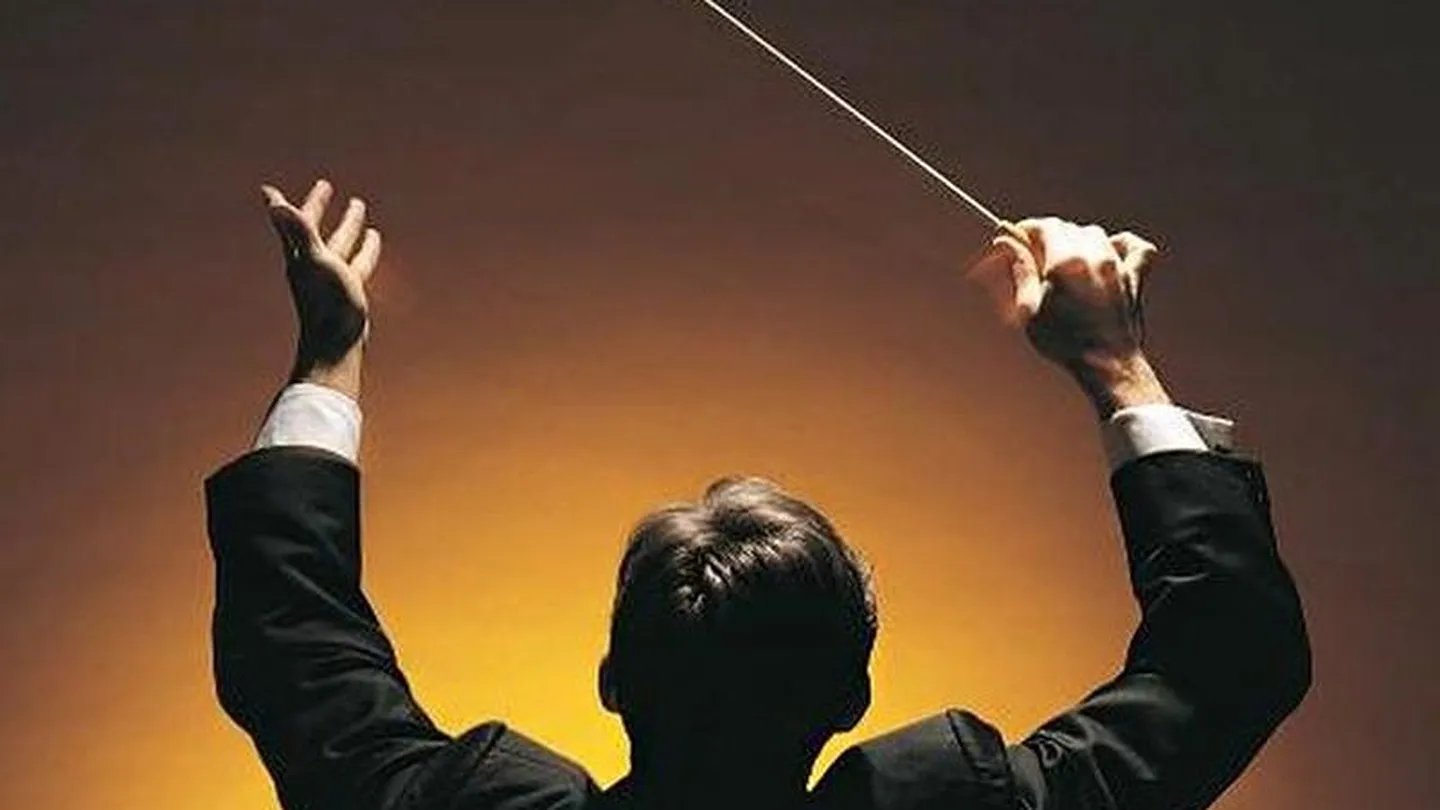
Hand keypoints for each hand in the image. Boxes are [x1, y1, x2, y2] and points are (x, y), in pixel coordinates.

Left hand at [261, 179, 380, 398]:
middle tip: (325, 186)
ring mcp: (331, 279)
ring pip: (340, 245)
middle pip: (315, 230)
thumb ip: (299, 229)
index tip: (268, 189)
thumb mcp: (315, 259)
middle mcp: (313, 266)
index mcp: (302, 256)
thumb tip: (272, 202)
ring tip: (359, 212)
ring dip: (348, 228)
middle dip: (320, 208)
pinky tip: (372, 245)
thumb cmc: (327, 302)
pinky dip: (364, 249)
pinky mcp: (348, 291)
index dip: (283, 205)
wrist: (337, 343)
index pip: (292, 223)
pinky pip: (357, 262)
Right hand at [968, 217, 1169, 417]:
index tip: (1016, 239)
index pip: (1044, 226)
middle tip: (1034, 257)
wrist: (1107, 364)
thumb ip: (1020, 269)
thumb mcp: (1030, 307)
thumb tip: (1006, 241)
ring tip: (1065, 262)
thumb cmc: (1067, 342)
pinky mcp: (1134, 277)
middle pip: (1068, 228)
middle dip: (1048, 237)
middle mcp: (1094, 256)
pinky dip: (1121, 245)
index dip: (1026, 230)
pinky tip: (1109, 253)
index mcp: (1066, 262)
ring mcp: (1117, 265)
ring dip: (1077, 241)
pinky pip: (1135, 247)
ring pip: (1095, 234)